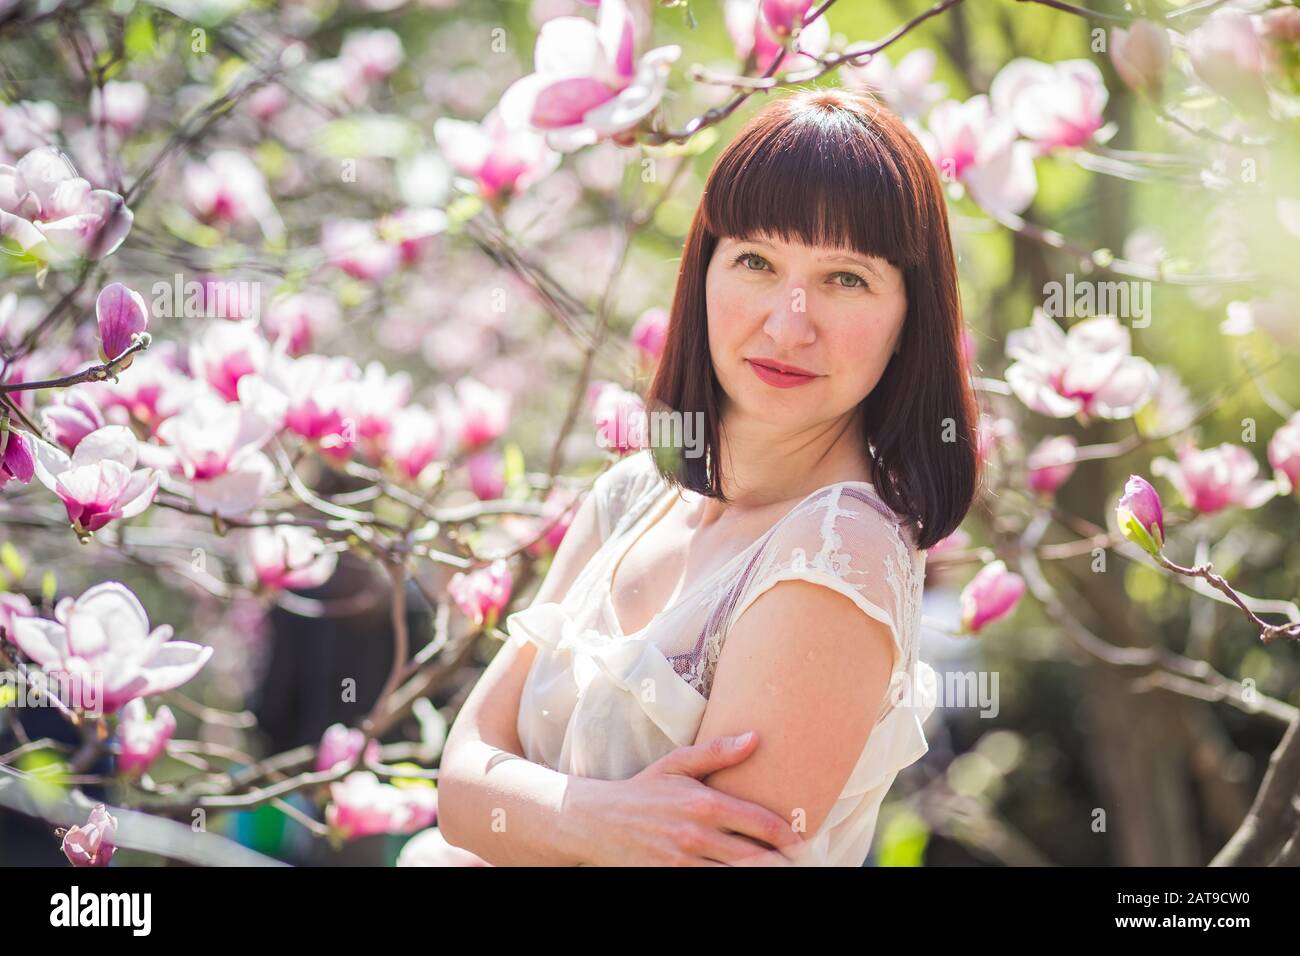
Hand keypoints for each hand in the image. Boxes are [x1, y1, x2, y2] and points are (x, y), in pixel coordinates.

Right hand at [569, 732, 806, 865]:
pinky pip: (708, 885)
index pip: (761, 823)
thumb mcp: (676, 764)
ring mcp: (683, 861)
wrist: (595, 821)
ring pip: (735, 876)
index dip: (789, 836)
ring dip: (760, 875)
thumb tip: (755, 738)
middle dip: (783, 862)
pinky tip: (739, 877)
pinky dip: (727, 882)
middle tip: (800, 862)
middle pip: (756, 857)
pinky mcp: (670, 877)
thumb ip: (717, 752)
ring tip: (779, 871)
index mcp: (704, 803)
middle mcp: (697, 835)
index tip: (804, 841)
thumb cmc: (642, 791)